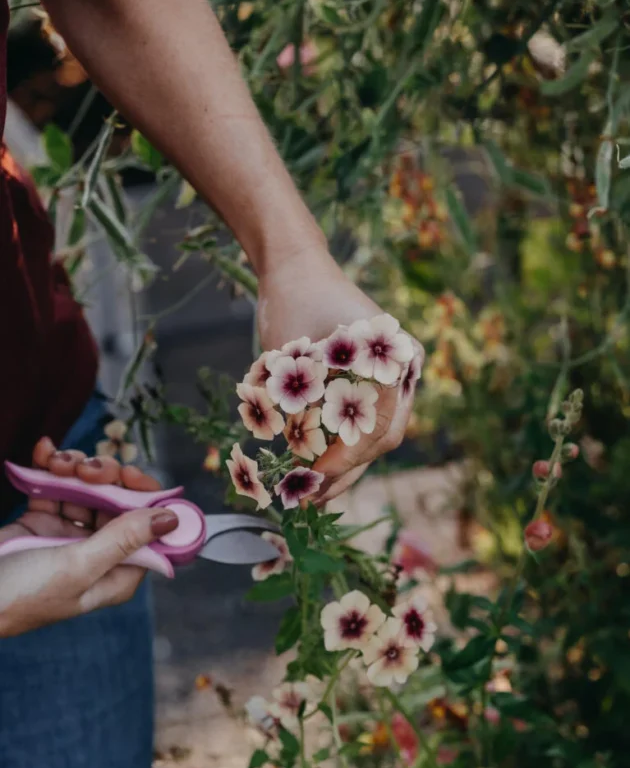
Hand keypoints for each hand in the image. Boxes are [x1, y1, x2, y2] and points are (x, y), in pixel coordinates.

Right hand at [0, 438, 177, 636]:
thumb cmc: (23, 595)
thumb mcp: (78, 566)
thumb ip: (124, 539)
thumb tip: (171, 519)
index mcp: (117, 573)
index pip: (149, 530)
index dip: (145, 498)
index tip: (130, 475)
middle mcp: (99, 554)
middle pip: (121, 503)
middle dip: (107, 477)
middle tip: (88, 468)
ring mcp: (70, 536)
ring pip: (89, 489)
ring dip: (77, 468)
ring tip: (59, 462)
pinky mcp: (42, 522)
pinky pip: (56, 487)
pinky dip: (51, 468)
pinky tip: (44, 452)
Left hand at [257, 247, 421, 503]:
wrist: (294, 269)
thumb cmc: (291, 306)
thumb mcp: (291, 361)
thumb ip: (302, 410)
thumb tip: (301, 468)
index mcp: (394, 358)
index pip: (378, 426)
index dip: (346, 459)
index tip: (313, 478)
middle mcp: (402, 367)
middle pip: (383, 436)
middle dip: (348, 471)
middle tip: (311, 498)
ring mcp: (393, 373)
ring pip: (377, 434)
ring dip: (348, 466)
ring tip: (314, 495)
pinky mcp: (376, 379)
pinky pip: (368, 420)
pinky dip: (345, 445)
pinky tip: (321, 470)